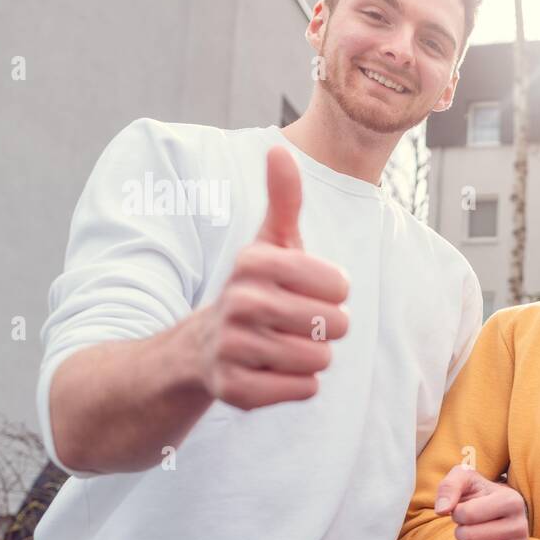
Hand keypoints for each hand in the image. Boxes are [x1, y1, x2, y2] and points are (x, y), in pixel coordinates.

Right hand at [195, 146, 350, 409]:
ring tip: (284, 345)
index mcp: (253, 263)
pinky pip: (303, 389)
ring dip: (313, 356)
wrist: (201, 348)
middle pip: (335, 324)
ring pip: (320, 359)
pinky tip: (273, 371)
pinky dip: (298, 384)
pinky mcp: (234, 390)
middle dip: (327, 327)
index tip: (309, 290)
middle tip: (297, 323)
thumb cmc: (255, 290)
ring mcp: (232, 348)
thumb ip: (283, 200)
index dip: (334, 292)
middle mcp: (239, 302)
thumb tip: (279, 149)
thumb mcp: (270, 244)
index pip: (339, 285)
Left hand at [437, 465, 530, 539]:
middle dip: (461, 533)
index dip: (456, 513)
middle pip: (470, 538)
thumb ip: (449, 487)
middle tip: (469, 528)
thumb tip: (442, 510)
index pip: (466, 514)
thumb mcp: (464, 478)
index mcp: (511, 501)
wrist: (499, 510)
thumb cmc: (479, 494)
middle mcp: (520, 525)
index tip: (464, 510)